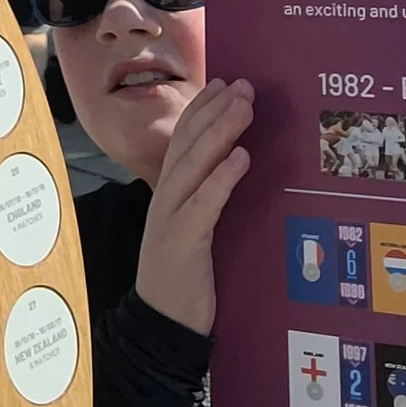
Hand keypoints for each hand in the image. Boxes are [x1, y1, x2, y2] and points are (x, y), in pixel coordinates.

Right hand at [132, 78, 253, 335]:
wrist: (161, 324)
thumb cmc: (185, 278)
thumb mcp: (195, 230)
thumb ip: (208, 199)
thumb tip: (237, 166)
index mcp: (168, 193)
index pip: (182, 140)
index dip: (201, 109)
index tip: (223, 82)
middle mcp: (165, 198)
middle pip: (188, 144)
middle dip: (215, 110)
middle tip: (243, 84)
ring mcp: (170, 217)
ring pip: (194, 164)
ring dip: (220, 132)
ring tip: (244, 107)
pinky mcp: (183, 241)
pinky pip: (204, 203)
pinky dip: (222, 178)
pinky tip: (241, 157)